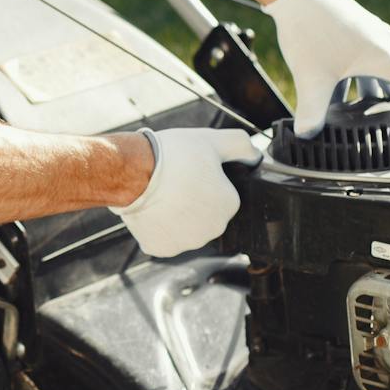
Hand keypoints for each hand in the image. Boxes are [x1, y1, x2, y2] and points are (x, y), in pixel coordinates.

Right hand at [110, 127, 261, 257]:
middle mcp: (213, 230)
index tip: (191, 173)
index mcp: (229, 205)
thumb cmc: (173, 156)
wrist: (133, 172)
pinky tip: (151, 210)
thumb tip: (255, 156)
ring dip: (176, 216)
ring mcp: (186, 243)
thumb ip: (242, 146)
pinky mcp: (162, 249)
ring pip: (184, 229)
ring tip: (161, 194)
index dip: (206, 182)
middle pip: (204, 215)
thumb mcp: (213, 140)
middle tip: (176, 182)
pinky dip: (157, 228)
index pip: (222, 195)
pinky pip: (163, 239)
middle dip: (193, 202)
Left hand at [262, 0, 389, 136]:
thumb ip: (311, 112)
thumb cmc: (307, 31)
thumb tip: (307, 136)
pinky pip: (363, 59)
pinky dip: (357, 78)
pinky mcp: (353, 27)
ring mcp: (368, 33)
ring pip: (376, 70)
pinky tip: (337, 92)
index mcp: (382, 55)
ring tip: (363, 115)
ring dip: (371, 92)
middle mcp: (382, 42)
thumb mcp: (310, 77)